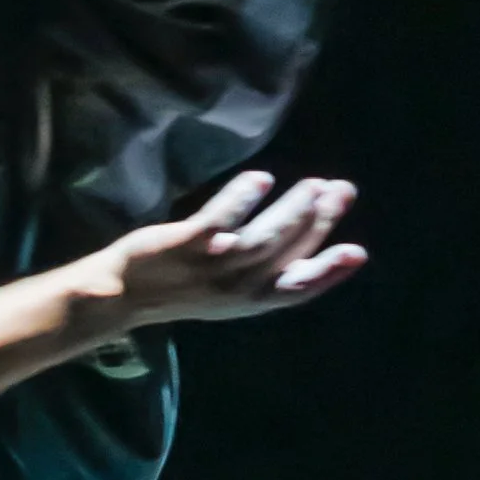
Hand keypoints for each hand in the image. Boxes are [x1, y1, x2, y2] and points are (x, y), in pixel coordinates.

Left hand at [106, 171, 364, 325]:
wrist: (122, 294)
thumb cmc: (182, 283)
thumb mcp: (231, 287)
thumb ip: (268, 266)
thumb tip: (309, 233)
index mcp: (249, 301)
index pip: (297, 290)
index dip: (329, 273)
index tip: (357, 252)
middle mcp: (234, 289)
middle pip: (286, 255)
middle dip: (318, 223)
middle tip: (341, 191)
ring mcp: (210, 268)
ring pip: (261, 240)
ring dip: (291, 211)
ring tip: (314, 185)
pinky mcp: (185, 246)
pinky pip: (219, 222)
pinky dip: (241, 200)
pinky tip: (260, 179)